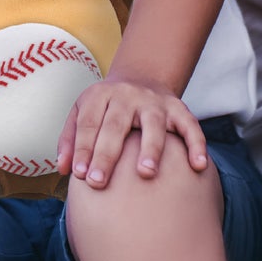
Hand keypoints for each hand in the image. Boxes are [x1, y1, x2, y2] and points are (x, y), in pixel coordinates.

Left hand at [56, 73, 209, 188]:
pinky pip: (190, 125)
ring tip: (146, 173)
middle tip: (98, 182)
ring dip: (151, 147)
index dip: (83, 148)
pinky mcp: (178, 108)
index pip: (89, 123)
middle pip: (116, 124)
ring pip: (154, 123)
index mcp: (100, 95)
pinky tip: (198, 166)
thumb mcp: (83, 112)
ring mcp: (155, 102)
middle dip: (107, 154)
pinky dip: (196, 144)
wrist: (140, 77)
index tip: (80, 176)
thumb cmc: (106, 108)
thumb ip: (70, 139)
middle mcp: (128, 95)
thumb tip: (63, 169)